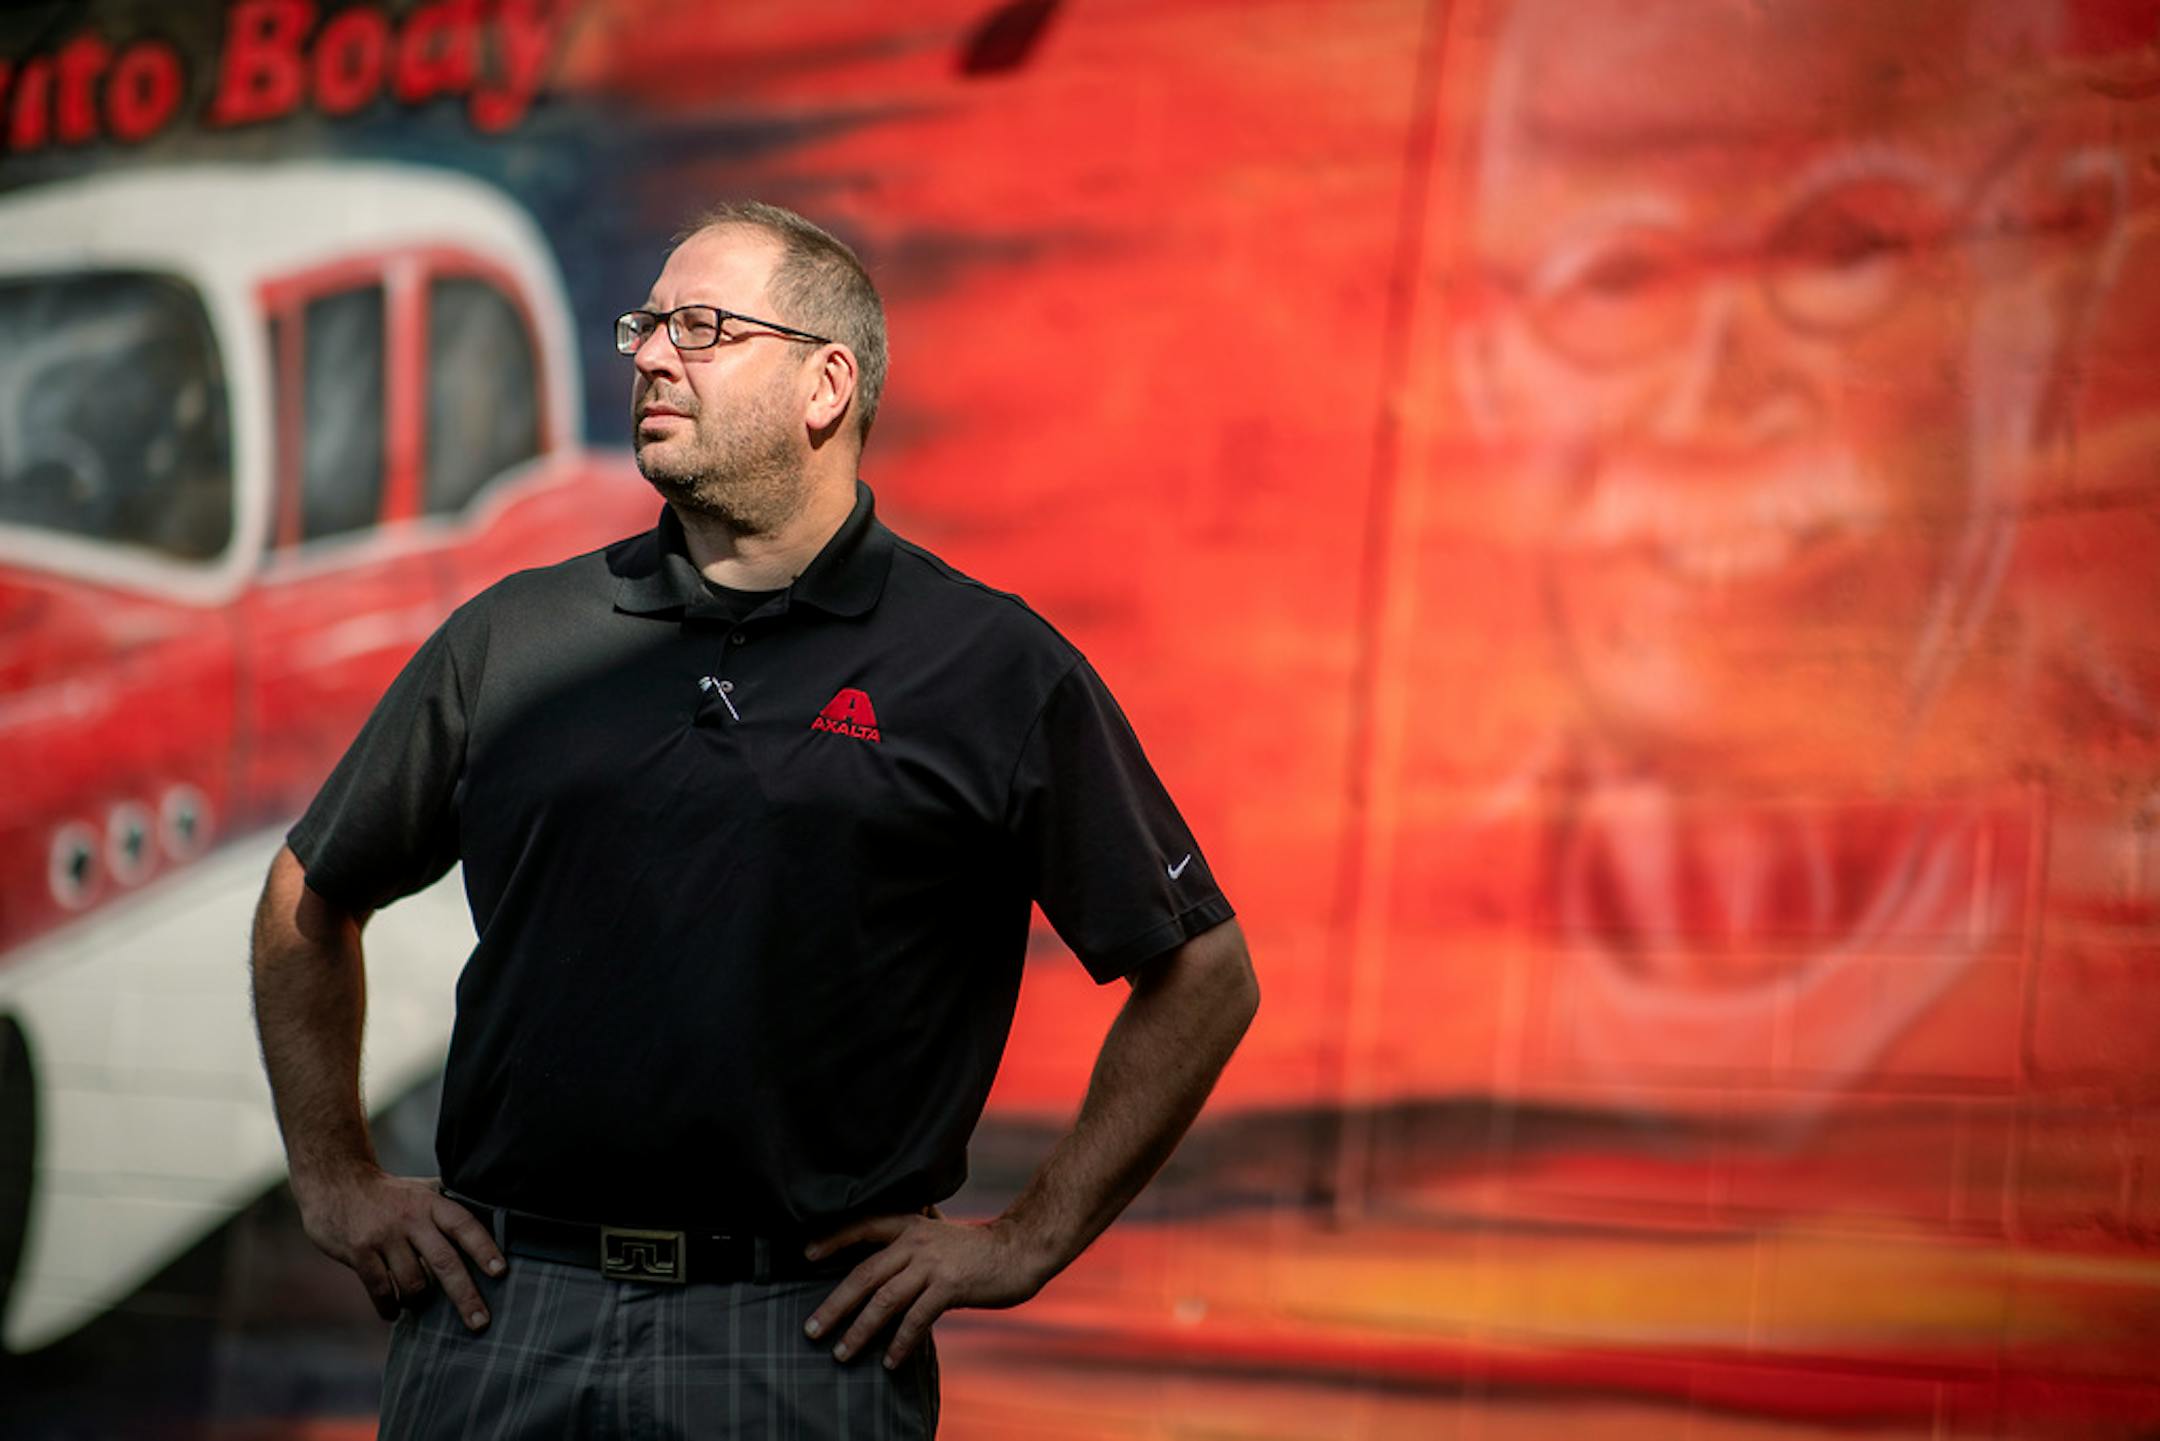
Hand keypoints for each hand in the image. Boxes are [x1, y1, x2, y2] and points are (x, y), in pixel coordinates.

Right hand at [293, 1168, 505, 1329]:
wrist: (335, 1182)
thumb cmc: (388, 1194)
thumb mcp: (421, 1191)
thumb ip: (447, 1208)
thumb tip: (488, 1226)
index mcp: (430, 1203)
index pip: (464, 1225)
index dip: (484, 1248)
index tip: (501, 1272)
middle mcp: (410, 1219)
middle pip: (444, 1261)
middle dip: (465, 1295)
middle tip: (480, 1322)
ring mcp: (383, 1236)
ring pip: (412, 1282)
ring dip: (420, 1302)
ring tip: (420, 1305)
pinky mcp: (358, 1252)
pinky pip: (381, 1290)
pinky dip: (390, 1307)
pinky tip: (394, 1313)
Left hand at [802, 1212, 1045, 1368]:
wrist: (1020, 1251)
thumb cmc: (977, 1248)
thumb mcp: (940, 1232)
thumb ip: (914, 1235)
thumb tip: (888, 1242)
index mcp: (910, 1225)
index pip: (863, 1227)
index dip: (834, 1240)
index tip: (806, 1255)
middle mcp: (916, 1242)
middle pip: (864, 1274)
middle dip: (835, 1304)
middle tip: (812, 1329)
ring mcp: (932, 1264)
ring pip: (885, 1300)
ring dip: (860, 1330)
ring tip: (842, 1352)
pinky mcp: (950, 1286)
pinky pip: (917, 1319)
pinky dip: (900, 1342)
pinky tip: (890, 1361)